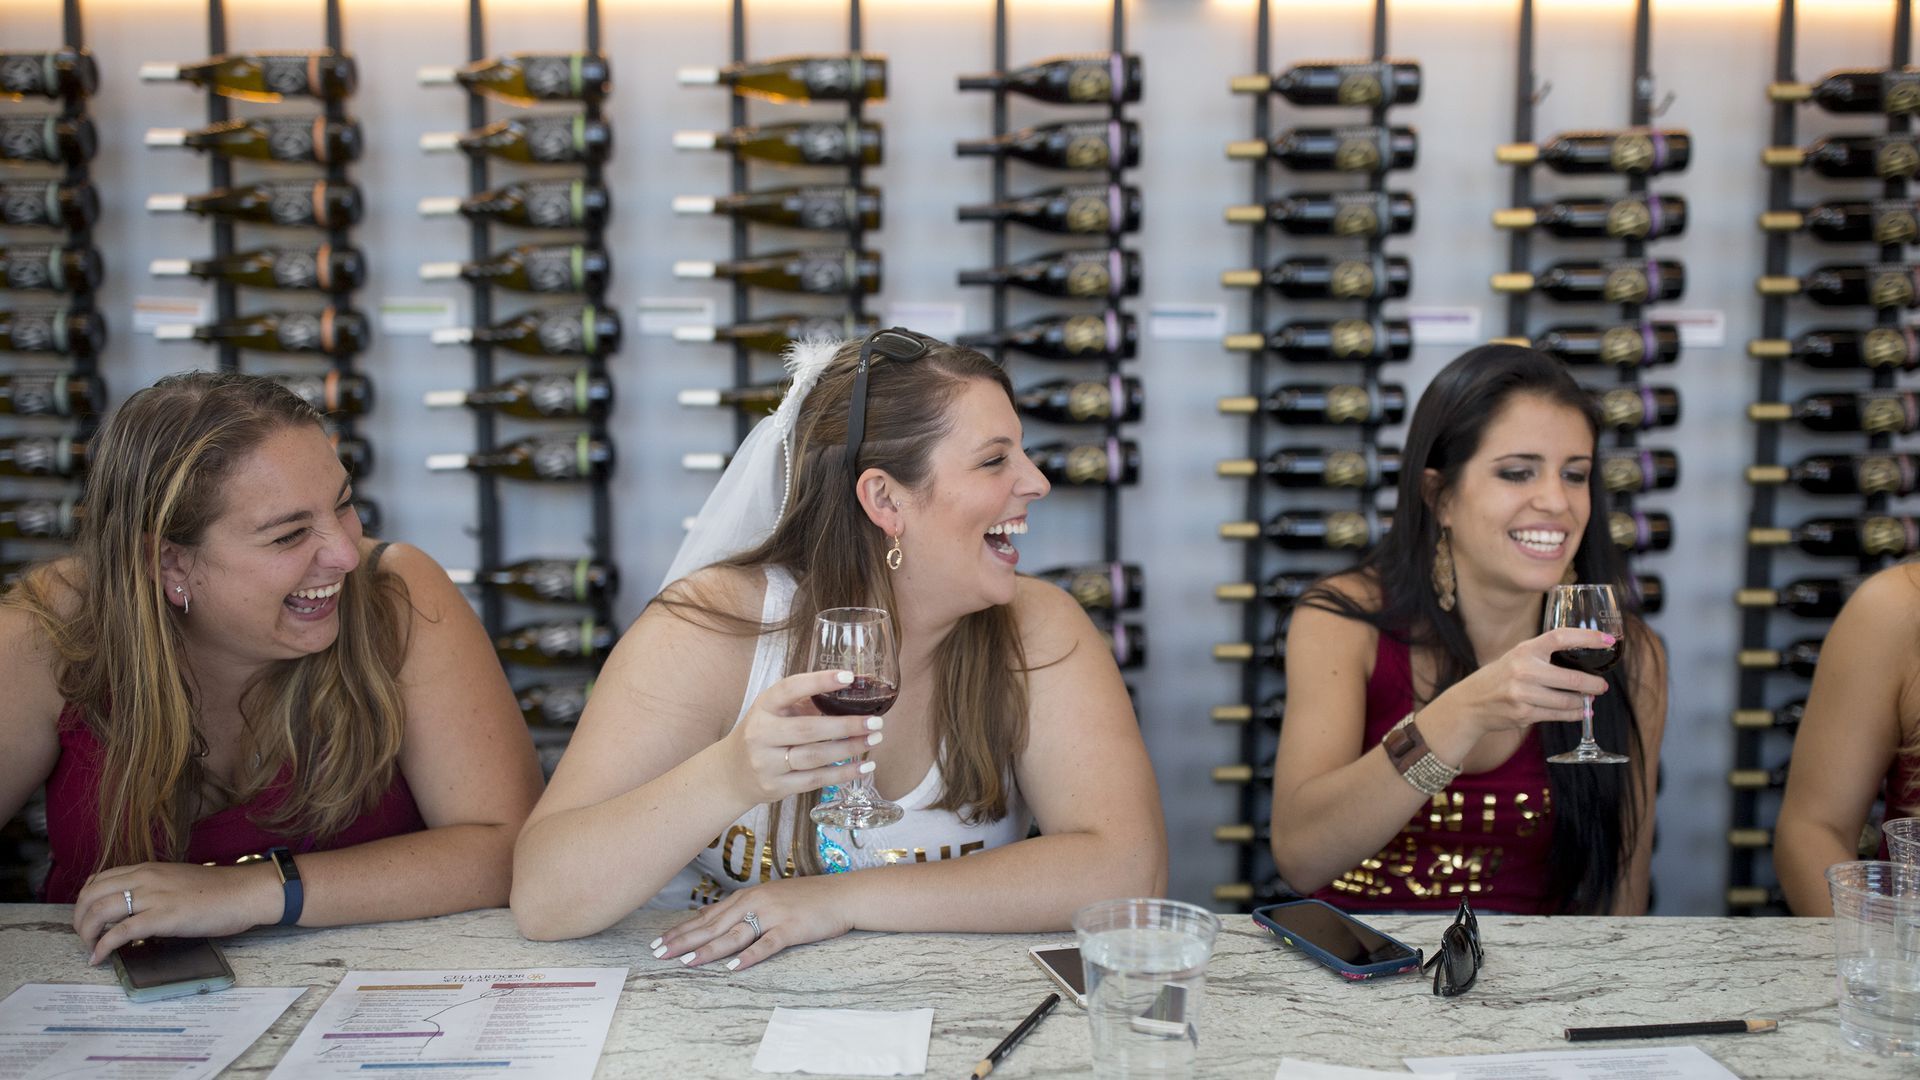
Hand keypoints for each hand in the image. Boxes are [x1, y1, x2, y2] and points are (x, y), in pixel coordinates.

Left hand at [72, 861, 280, 964]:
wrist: (245, 892)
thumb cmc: (218, 890)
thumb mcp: (177, 880)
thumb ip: (153, 888)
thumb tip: (134, 907)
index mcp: (147, 869)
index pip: (98, 880)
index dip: (84, 902)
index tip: (87, 918)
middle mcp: (145, 878)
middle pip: (90, 895)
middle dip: (79, 919)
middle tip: (84, 937)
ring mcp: (153, 896)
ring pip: (98, 911)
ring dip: (86, 933)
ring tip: (89, 948)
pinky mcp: (162, 917)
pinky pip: (120, 932)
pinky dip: (103, 947)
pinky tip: (99, 958)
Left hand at [651, 874, 854, 971]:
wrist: (841, 895)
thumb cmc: (806, 899)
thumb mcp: (769, 898)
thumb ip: (741, 908)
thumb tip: (710, 918)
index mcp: (748, 896)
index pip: (707, 916)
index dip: (681, 930)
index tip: (658, 942)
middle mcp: (755, 903)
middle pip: (714, 925)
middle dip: (684, 941)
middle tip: (659, 954)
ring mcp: (773, 915)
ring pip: (734, 934)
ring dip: (710, 949)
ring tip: (688, 962)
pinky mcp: (791, 929)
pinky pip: (767, 944)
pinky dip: (750, 956)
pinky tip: (734, 967)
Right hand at [721, 668, 881, 806]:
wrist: (731, 773)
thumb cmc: (762, 735)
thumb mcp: (774, 712)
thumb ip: (804, 703)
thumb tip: (853, 690)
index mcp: (763, 707)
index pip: (790, 689)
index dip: (819, 681)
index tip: (849, 677)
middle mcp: (761, 734)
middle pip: (809, 729)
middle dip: (846, 725)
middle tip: (875, 721)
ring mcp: (767, 763)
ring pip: (815, 756)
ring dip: (849, 748)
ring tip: (874, 739)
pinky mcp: (777, 787)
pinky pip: (815, 780)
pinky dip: (843, 773)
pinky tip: (864, 766)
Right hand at [1443, 626, 1615, 737]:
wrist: (1471, 703)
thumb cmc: (1499, 677)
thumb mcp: (1516, 657)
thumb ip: (1543, 655)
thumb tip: (1582, 657)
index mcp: (1524, 650)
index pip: (1561, 637)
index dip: (1587, 637)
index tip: (1608, 640)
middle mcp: (1523, 671)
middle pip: (1571, 679)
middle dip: (1593, 684)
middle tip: (1602, 686)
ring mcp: (1523, 695)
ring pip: (1567, 701)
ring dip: (1583, 703)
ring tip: (1589, 700)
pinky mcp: (1523, 714)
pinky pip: (1558, 715)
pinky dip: (1574, 715)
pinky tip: (1580, 712)